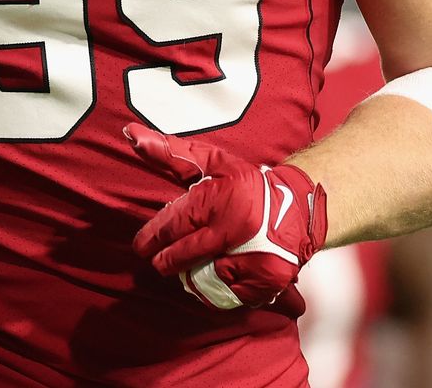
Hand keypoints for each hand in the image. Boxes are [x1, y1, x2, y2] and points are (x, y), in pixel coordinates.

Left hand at [125, 123, 325, 314]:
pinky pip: (225, 296)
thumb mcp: (212, 162)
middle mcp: (234, 231)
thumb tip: (132, 135)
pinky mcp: (263, 281)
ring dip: (191, 274)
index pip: (173, 225)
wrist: (300, 208)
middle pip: (181, 257)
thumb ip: (170, 153)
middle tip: (161, 259)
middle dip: (166, 259)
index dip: (153, 238)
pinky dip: (217, 289)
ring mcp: (250, 259)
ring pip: (199, 280)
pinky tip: (221, 273)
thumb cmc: (249, 185)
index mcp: (219, 200)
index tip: (142, 246)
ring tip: (197, 262)